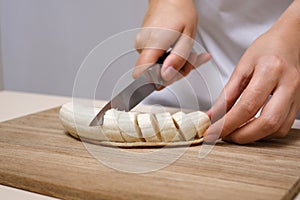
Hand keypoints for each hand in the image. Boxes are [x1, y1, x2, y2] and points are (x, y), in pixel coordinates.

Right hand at [134, 0, 210, 82]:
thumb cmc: (179, 11)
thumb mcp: (187, 37)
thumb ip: (178, 59)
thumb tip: (166, 76)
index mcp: (152, 44)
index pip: (141, 73)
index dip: (156, 80)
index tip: (171, 75)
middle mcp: (142, 45)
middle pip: (153, 74)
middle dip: (174, 73)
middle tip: (189, 63)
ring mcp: (142, 45)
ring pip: (156, 68)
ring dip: (174, 66)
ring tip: (187, 56)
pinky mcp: (144, 45)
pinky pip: (156, 60)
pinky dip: (169, 60)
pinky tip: (179, 53)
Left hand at [205, 1, 299, 143]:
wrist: (290, 41)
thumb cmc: (265, 50)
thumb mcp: (242, 67)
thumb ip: (227, 94)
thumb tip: (211, 115)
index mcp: (270, 70)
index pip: (247, 106)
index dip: (228, 123)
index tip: (212, 131)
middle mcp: (288, 84)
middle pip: (267, 122)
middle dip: (242, 135)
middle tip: (224, 136)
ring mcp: (297, 95)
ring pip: (277, 128)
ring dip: (253, 136)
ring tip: (235, 132)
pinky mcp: (299, 103)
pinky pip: (284, 127)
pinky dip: (265, 132)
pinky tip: (251, 127)